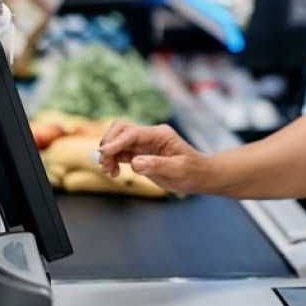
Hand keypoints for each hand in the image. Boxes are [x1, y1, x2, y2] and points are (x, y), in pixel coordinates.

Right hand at [96, 120, 211, 194]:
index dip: (117, 142)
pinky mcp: (141, 154)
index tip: (105, 153)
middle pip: (121, 129)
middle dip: (109, 143)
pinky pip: (121, 152)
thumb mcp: (178, 170)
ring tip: (108, 171)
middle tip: (104, 163)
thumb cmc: (194, 171)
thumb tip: (135, 163)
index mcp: (160, 134)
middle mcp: (150, 135)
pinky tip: (114, 172)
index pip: (133, 133)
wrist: (201, 176)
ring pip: (118, 140)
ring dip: (109, 153)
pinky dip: (113, 160)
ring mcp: (144, 144)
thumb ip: (157, 165)